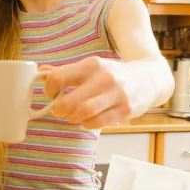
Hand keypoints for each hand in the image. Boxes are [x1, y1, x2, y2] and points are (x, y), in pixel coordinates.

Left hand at [41, 57, 155, 128]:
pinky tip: (87, 120)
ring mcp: (116, 94)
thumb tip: (41, 71)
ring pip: (84, 112)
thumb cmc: (112, 75)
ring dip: (73, 117)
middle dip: (59, 109)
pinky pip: (98, 122)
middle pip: (70, 100)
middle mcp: (104, 77)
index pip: (58, 77)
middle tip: (58, 110)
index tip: (50, 95)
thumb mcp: (90, 67)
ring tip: (72, 116)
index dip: (49, 89)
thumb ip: (66, 71)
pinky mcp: (125, 109)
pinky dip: (87, 124)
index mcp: (91, 65)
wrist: (148, 78)